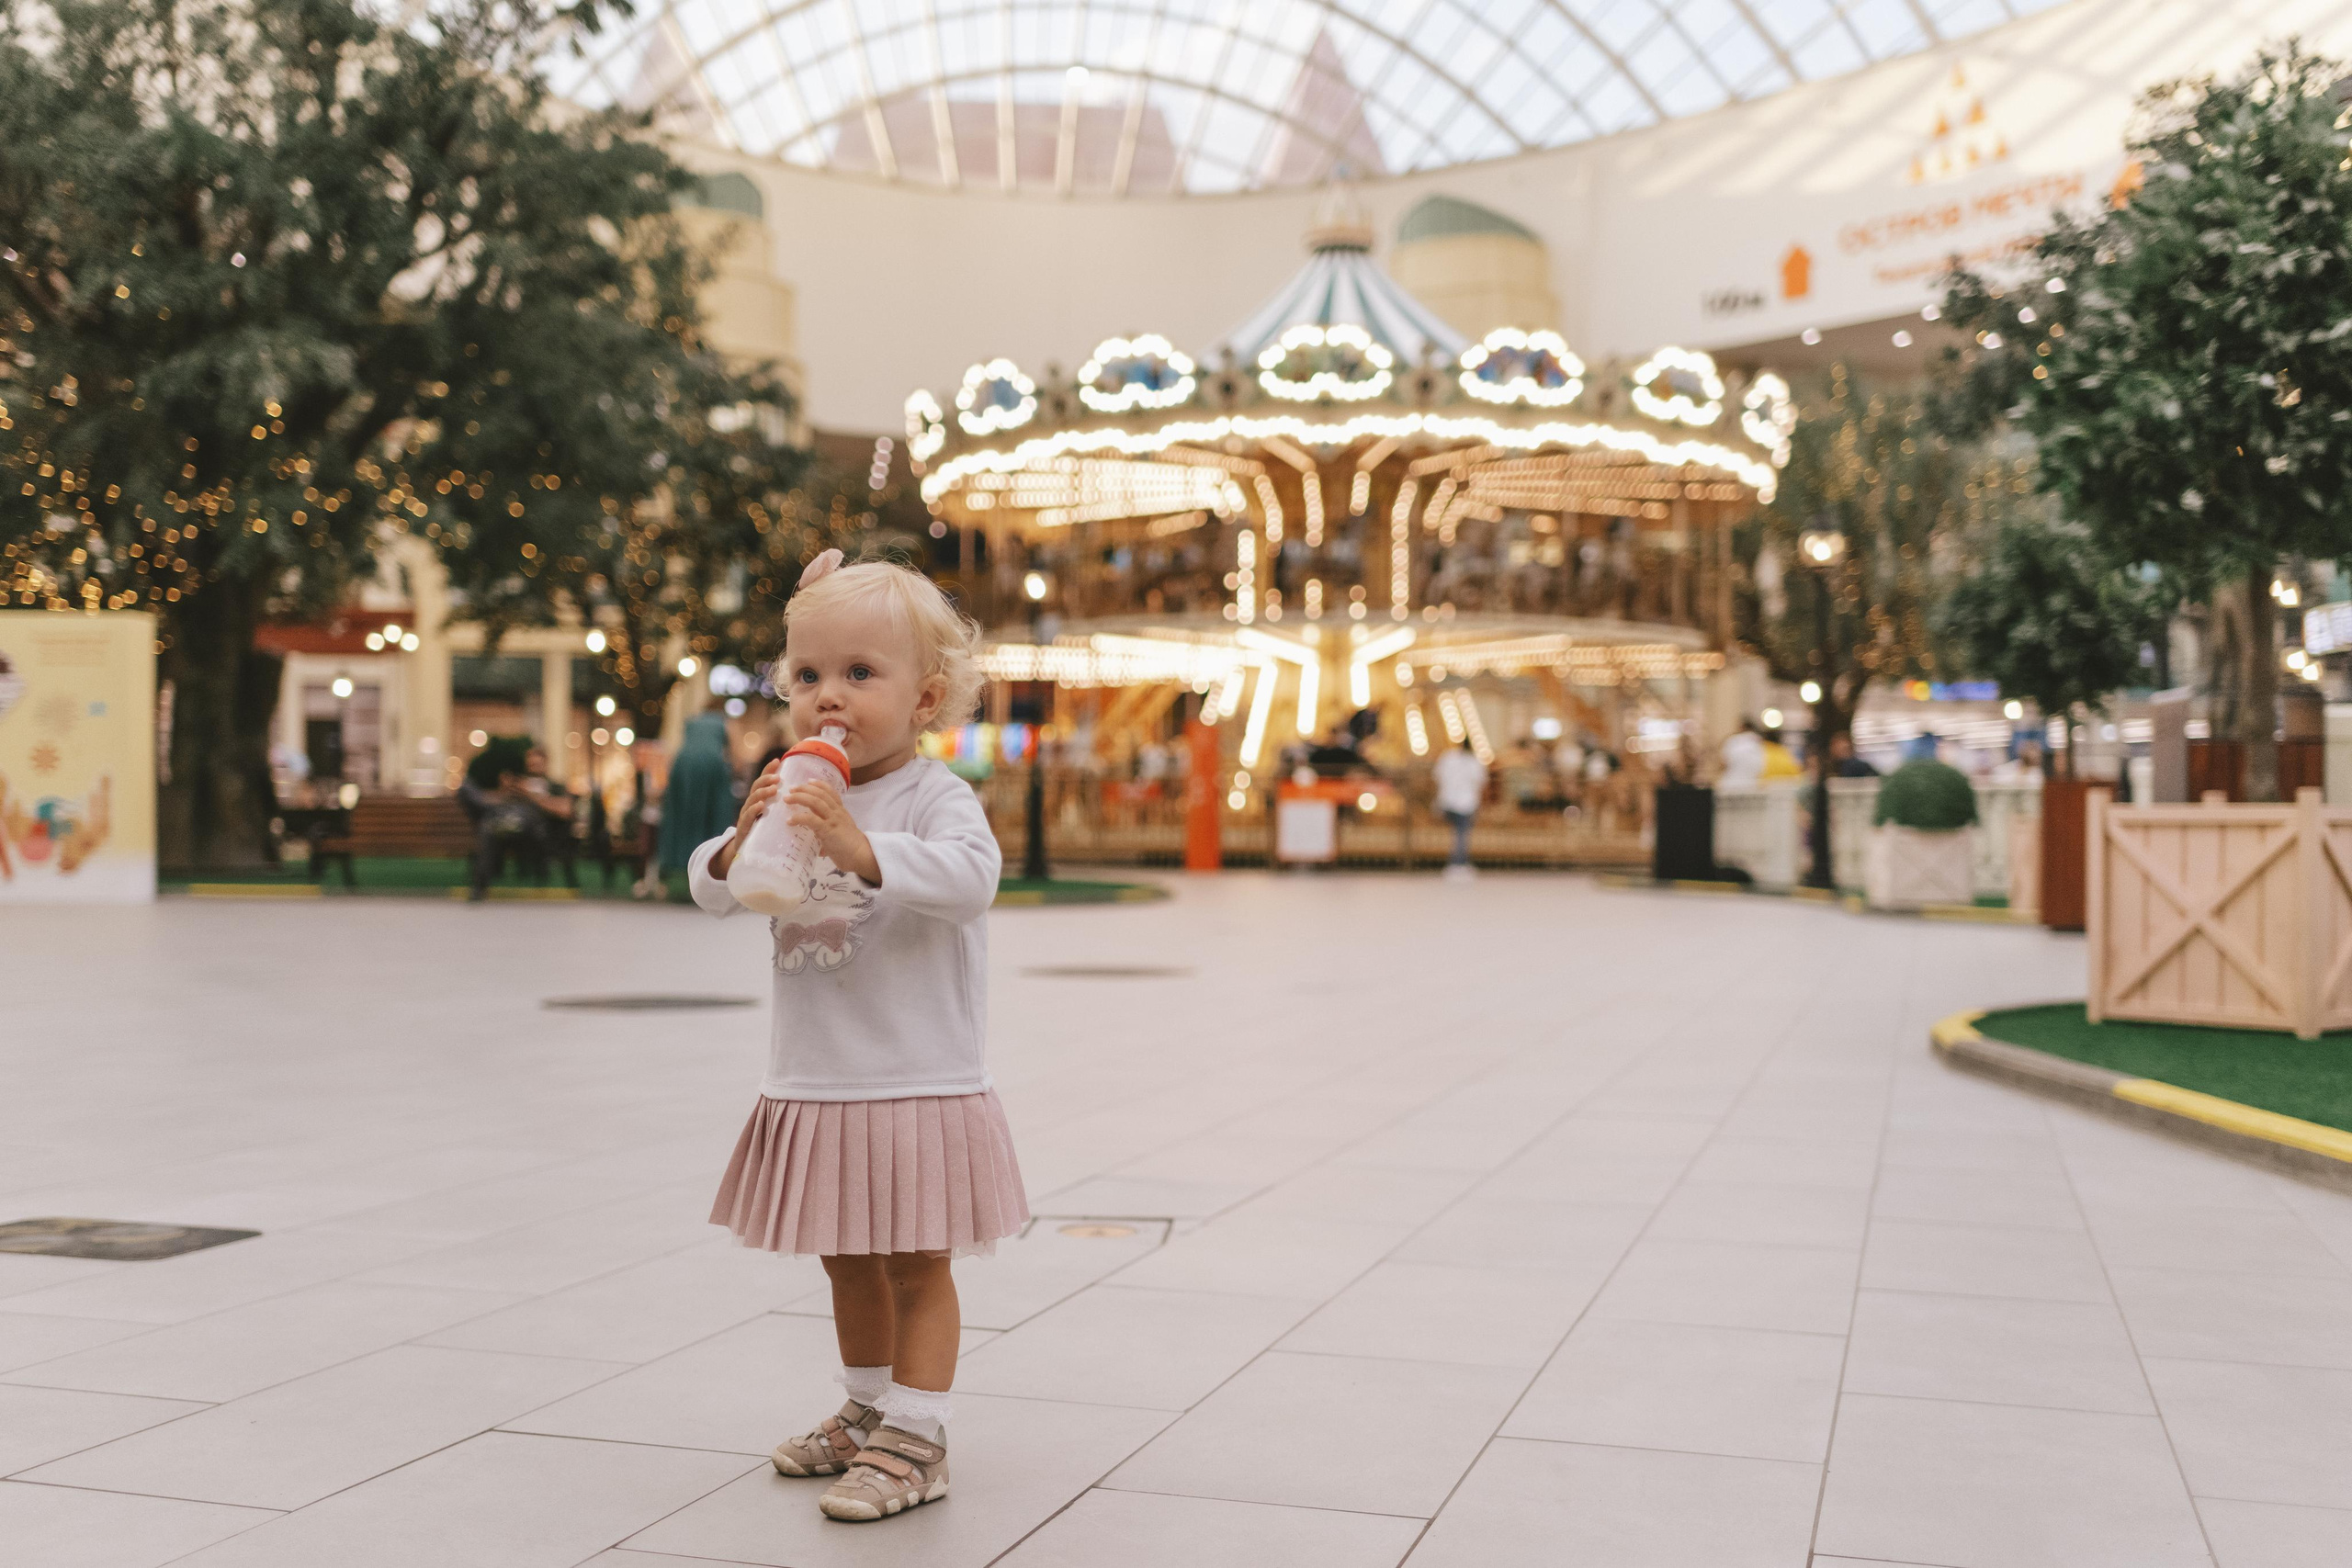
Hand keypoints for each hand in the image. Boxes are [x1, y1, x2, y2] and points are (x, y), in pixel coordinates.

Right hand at [709, 761, 780, 879]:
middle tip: (778, 777)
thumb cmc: (763, 835)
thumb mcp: (774, 819)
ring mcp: (746, 816)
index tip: (778, 760)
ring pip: (752, 799)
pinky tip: (761, 806)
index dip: (769, 770)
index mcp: (760, 801)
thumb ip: (783, 809)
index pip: (764, 782)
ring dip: (763, 792)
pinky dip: (754, 810)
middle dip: (766, 779)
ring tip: (773, 789)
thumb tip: (804, 799)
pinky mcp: (744, 828)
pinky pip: (748, 817)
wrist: (746, 855)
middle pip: (757, 787)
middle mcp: (751, 805)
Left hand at [785, 782, 880, 884]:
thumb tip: (816, 838)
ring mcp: (833, 819)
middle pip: (820, 793)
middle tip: (791, 789)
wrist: (860, 855)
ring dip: (799, 798)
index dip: (819, 784)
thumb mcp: (839, 832)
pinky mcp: (828, 829)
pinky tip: (790, 820)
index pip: (831, 792)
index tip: (808, 781)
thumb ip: (827, 830)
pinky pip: (811, 819)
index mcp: (841, 811)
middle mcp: (837, 812)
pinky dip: (798, 817)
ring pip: (815, 802)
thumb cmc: (850, 847)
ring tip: (787, 799)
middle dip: (804, 789)